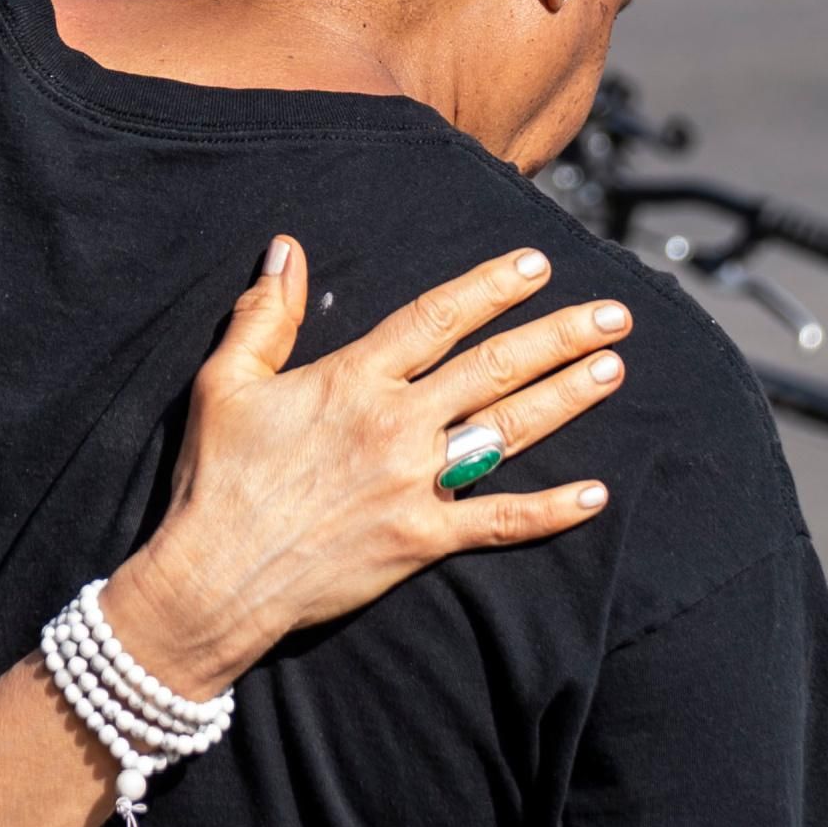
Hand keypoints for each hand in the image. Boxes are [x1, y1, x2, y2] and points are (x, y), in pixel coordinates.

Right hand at [105, 240, 625, 695]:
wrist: (212, 579)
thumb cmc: (215, 478)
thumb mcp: (226, 383)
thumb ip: (265, 313)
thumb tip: (286, 247)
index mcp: (353, 379)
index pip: (438, 317)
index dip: (492, 287)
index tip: (538, 265)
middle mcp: (395, 424)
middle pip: (494, 367)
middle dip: (560, 335)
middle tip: (614, 314)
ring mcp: (413, 484)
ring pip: (508, 431)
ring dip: (567, 398)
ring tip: (614, 370)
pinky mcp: (420, 540)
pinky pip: (497, 522)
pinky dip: (549, 512)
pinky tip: (596, 497)